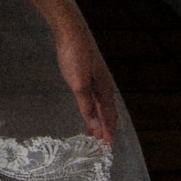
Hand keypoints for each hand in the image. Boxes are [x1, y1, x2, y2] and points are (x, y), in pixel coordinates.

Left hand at [53, 17, 117, 148]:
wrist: (71, 30)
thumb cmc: (75, 55)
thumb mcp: (78, 83)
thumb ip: (86, 104)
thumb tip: (94, 123)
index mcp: (104, 89)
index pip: (109, 117)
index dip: (108, 134)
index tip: (108, 150)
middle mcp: (104, 85)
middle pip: (107, 113)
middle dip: (106, 130)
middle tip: (101, 147)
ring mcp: (97, 79)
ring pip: (101, 106)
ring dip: (99, 121)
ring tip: (93, 134)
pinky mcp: (88, 74)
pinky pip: (94, 98)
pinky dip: (92, 109)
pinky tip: (87, 110)